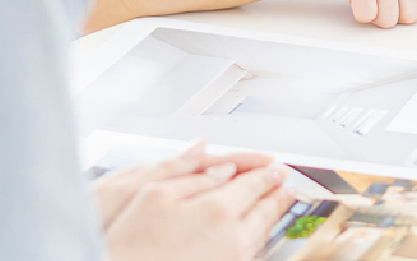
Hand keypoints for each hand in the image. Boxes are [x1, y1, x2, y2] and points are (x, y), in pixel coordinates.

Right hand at [94, 143, 296, 260]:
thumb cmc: (131, 243)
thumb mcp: (153, 195)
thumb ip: (191, 175)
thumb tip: (220, 166)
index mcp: (217, 210)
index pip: (252, 184)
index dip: (265, 172)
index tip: (275, 166)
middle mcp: (233, 237)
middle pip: (264, 211)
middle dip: (275, 194)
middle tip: (285, 184)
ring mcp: (232, 259)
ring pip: (260, 234)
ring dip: (269, 217)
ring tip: (274, 205)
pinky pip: (249, 251)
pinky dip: (256, 236)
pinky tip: (252, 232)